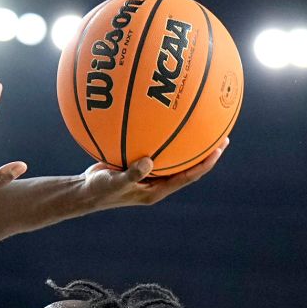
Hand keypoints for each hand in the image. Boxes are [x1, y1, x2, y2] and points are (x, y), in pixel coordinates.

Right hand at [77, 137, 229, 211]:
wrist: (84, 190)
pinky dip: (163, 135)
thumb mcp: (112, 182)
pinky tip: (163, 117)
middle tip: (222, 134)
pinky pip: (157, 148)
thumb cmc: (98, 189)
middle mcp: (157, 182)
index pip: (189, 176)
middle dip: (206, 152)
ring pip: (175, 156)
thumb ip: (131, 173)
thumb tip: (148, 161)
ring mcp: (150, 173)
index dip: (206, 163)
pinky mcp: (140, 163)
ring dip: (189, 143)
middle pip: (189, 166)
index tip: (219, 148)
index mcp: (157, 190)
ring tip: (201, 123)